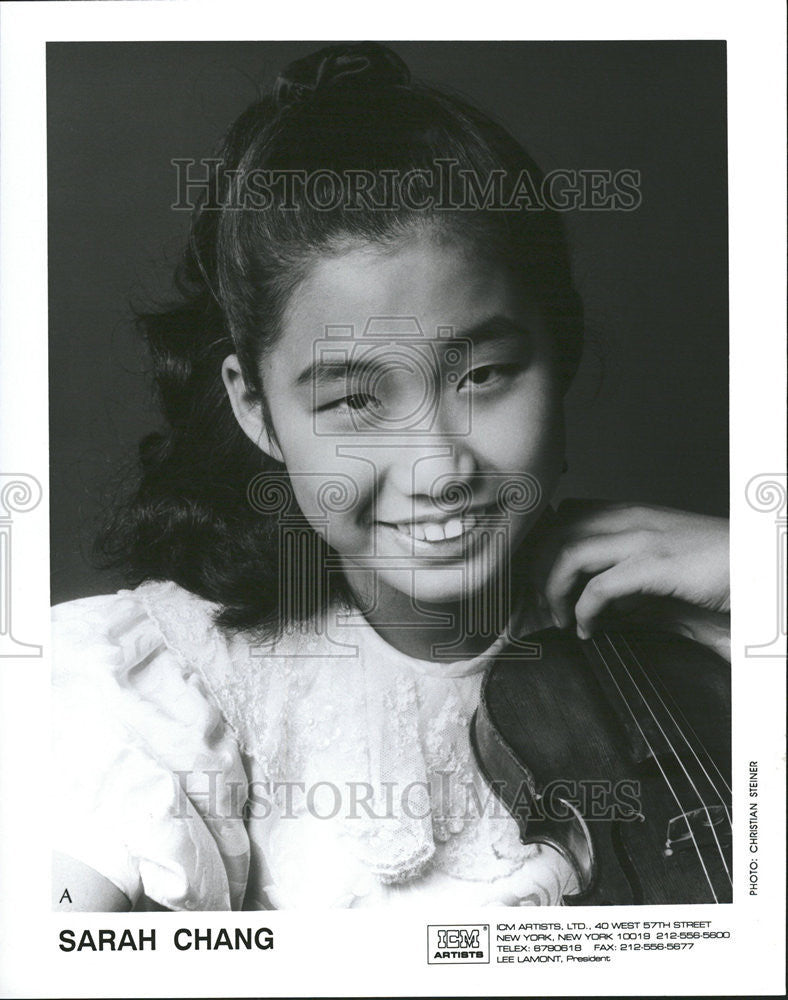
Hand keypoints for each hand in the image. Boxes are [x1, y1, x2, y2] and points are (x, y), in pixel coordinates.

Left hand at [527, 499, 729, 638]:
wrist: (763, 564)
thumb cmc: (716, 568)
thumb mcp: (661, 565)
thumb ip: (623, 578)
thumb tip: (591, 604)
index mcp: (629, 512)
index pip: (562, 516)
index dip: (540, 548)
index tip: (535, 581)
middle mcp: (629, 517)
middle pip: (553, 533)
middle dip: (535, 572)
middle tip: (539, 607)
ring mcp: (642, 538)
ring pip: (566, 555)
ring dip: (552, 592)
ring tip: (559, 621)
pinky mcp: (656, 565)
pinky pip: (599, 588)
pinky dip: (583, 612)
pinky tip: (588, 630)